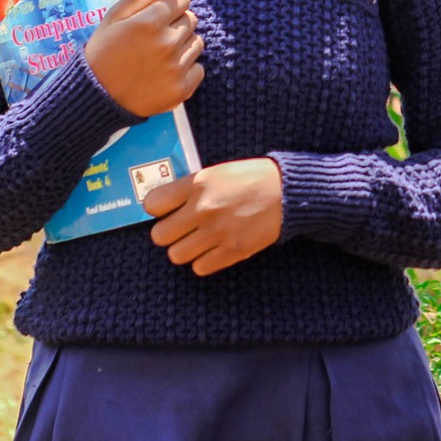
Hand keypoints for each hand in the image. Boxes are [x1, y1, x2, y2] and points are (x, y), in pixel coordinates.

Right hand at [84, 0, 203, 115]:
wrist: (96, 97)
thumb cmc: (103, 52)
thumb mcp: (115, 16)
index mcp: (149, 22)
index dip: (168, 6)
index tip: (154, 17)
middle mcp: (166, 44)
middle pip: (191, 20)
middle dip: (175, 24)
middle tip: (152, 39)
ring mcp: (176, 68)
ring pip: (197, 43)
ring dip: (182, 45)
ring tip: (157, 56)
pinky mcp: (182, 89)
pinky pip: (199, 68)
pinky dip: (186, 69)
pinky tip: (164, 72)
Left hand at [144, 158, 284, 275]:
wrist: (288, 193)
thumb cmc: (252, 179)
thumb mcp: (217, 172)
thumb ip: (190, 188)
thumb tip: (165, 206)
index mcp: (198, 184)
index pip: (152, 204)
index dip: (158, 209)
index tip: (167, 210)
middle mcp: (203, 209)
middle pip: (159, 235)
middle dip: (169, 233)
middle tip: (182, 228)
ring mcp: (218, 232)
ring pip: (176, 255)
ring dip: (185, 249)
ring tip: (199, 240)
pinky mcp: (232, 251)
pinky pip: (199, 267)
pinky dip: (203, 261)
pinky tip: (213, 248)